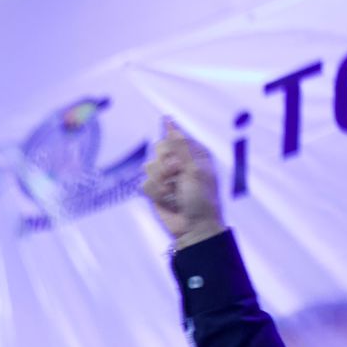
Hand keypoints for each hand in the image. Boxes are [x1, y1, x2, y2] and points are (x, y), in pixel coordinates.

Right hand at [139, 118, 224, 249]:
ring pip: (149, 167)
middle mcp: (179, 162)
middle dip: (166, 164)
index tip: (178, 160)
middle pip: (158, 150)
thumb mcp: (195, 169)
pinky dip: (156, 193)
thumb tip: (168, 120)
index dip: (173, 148)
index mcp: (193, 153)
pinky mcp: (155, 190)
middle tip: (178, 176)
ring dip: (162, 182)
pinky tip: (167, 200)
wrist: (193, 227)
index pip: (174, 137)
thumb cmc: (201, 198)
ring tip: (174, 192)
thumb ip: (179, 145)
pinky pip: (145, 184)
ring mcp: (166, 177)